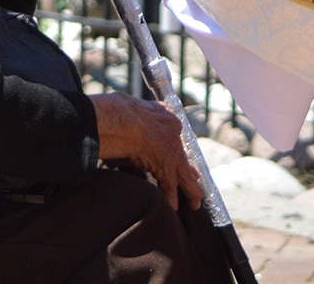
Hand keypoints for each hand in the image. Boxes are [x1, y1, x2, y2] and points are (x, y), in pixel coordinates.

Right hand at [90, 92, 202, 209]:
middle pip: (186, 156)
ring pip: (186, 175)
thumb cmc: (118, 111)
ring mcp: (173, 151)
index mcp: (166, 118)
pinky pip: (170, 186)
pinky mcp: (166, 167)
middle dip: (190, 170)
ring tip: (194, 202)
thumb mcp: (130, 106)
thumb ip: (135, 114)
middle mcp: (174, 133)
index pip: (175, 135)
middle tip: (195, 177)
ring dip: (191, 190)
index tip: (178, 155)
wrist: (122, 119)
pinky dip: (172, 198)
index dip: (176, 148)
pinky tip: (174, 207)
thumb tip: (123, 113)